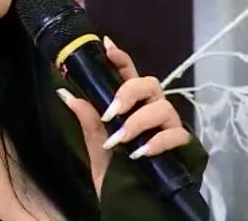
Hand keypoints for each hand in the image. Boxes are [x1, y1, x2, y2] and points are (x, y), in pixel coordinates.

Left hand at [56, 36, 191, 197]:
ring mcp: (168, 124)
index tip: (107, 46)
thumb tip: (65, 93)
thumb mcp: (96, 144)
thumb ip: (87, 119)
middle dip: (129, 92)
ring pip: (162, 107)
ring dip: (138, 122)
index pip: (128, 73)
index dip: (120, 58)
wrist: (135, 200)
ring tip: (120, 139)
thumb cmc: (116, 167)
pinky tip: (140, 153)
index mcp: (131, 103)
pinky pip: (176, 135)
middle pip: (149, 83)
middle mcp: (151, 107)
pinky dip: (156, 142)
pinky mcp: (181, 144)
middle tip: (111, 111)